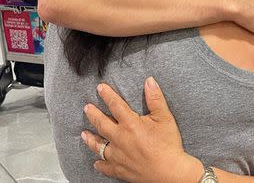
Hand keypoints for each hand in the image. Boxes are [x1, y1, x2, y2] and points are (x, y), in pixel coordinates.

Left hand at [81, 78, 201, 182]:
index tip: (100, 88)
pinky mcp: (120, 170)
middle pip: (101, 124)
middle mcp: (120, 139)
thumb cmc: (168, 145)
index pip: (115, 105)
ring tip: (84, 134)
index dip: (107, 95)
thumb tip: (149, 81)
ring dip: (90, 139)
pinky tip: (96, 162)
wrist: (170, 172)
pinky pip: (105, 167)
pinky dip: (100, 164)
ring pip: (98, 146)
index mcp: (130, 124)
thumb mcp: (165, 118)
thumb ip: (155, 99)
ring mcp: (118, 156)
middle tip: (87, 108)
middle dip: (93, 114)